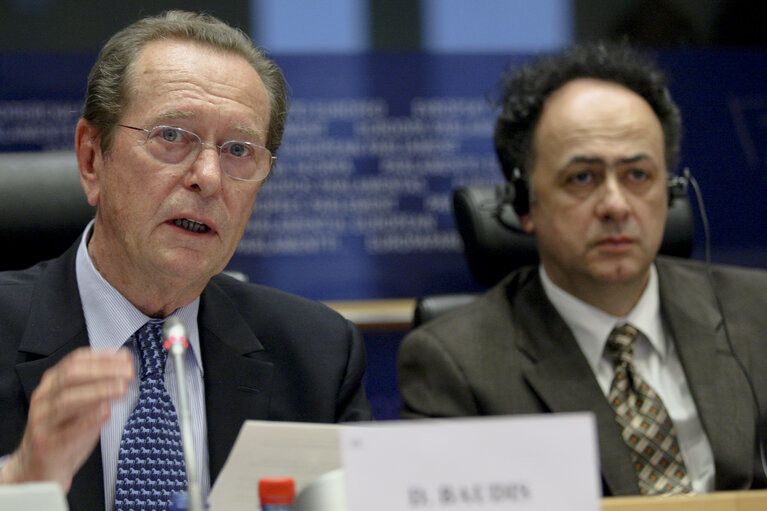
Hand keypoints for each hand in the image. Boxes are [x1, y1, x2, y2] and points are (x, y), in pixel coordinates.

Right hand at [0, 348, 133, 490]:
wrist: (37, 471)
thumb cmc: (64, 433)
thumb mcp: (81, 405)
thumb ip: (98, 387)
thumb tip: (125, 367)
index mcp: (52, 384)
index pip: (75, 360)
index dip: (102, 357)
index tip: (126, 359)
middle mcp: (44, 398)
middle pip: (71, 375)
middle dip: (103, 371)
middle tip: (128, 374)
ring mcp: (42, 421)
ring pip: (67, 399)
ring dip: (99, 391)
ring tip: (122, 389)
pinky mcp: (45, 444)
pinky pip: (67, 430)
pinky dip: (89, 419)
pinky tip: (106, 412)